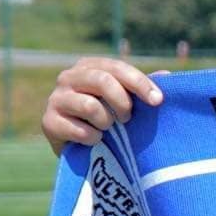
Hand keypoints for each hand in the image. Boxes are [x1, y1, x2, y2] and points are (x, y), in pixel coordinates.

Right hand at [40, 57, 162, 154]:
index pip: (116, 67)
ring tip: (107, 129)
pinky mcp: (48, 122)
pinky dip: (93, 138)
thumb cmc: (105, 118)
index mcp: (88, 66)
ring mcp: (55, 99)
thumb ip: (141, 87)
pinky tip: (94, 140)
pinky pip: (79, 129)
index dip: (139, 82)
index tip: (158, 101)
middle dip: (122, 102)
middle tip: (128, 119)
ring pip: (90, 106)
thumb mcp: (124, 101)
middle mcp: (68, 77)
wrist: (76, 148)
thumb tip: (168, 75)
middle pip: (102, 81)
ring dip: (106, 122)